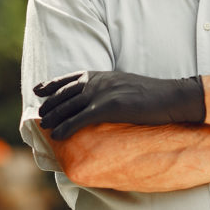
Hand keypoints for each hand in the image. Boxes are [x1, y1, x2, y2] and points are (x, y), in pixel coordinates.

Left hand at [34, 70, 204, 140]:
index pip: (70, 78)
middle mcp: (98, 81)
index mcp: (102, 74)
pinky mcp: (108, 107)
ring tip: (43, 126)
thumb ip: (110, 88)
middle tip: (39, 114)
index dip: (52, 84)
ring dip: (53, 116)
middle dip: (49, 104)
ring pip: (68, 106)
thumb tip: (100, 99)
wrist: (171, 96)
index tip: (38, 90)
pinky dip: (65, 127)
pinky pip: (79, 119)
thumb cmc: (153, 94)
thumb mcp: (126, 85)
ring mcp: (102, 93)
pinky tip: (56, 135)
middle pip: (65, 92)